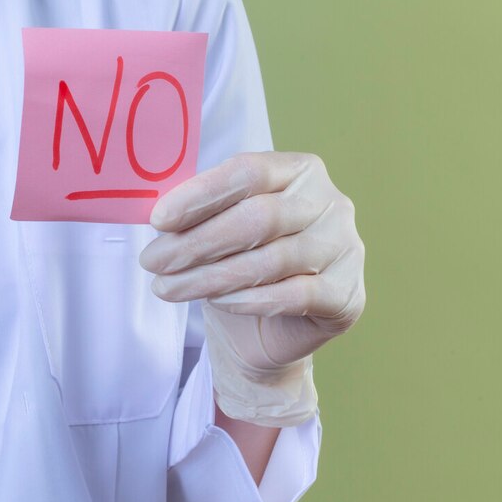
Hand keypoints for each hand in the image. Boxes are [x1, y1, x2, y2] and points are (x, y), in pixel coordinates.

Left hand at [138, 151, 365, 367]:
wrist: (267, 332)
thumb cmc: (238, 264)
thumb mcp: (216, 228)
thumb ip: (199, 211)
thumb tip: (160, 216)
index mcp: (299, 170)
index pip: (249, 172)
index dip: (202, 194)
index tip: (158, 220)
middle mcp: (331, 203)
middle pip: (259, 217)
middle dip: (197, 242)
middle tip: (152, 261)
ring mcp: (345, 248)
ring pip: (271, 260)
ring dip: (210, 276)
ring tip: (166, 288)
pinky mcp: (348, 294)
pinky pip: (296, 295)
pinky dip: (250, 299)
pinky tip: (216, 303)